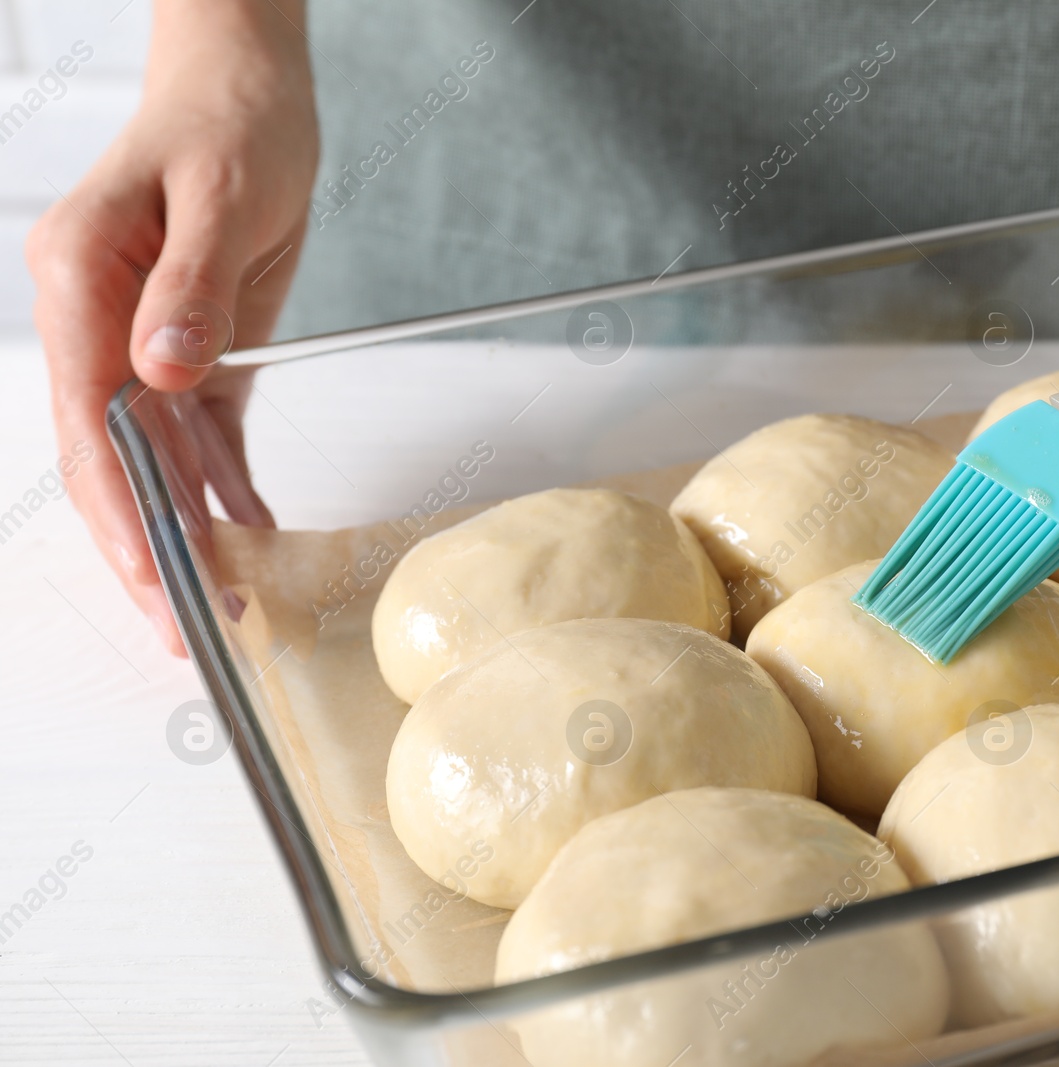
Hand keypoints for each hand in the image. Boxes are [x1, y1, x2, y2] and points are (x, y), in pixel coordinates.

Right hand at [27, 0, 317, 655]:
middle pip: (111, 455)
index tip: (151, 571)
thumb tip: (163, 369)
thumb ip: (191, 285)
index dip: (118, 503)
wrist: (246, 85)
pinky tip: (246, 530)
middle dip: (144, 546)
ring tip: (221, 602)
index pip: (89, 416)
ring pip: (152, 456)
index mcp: (82, 279)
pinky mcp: (190, 344)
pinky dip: (222, 482)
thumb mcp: (223, 195)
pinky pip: (200, 430)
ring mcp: (140, 337)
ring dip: (184, 528)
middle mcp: (98, 318)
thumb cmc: (228, 118)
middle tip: (186, 625)